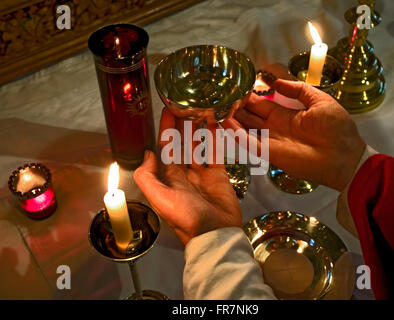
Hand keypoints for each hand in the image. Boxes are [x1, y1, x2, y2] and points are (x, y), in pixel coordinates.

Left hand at [134, 108, 241, 245]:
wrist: (215, 233)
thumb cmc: (185, 217)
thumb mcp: (159, 199)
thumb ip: (147, 177)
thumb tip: (147, 153)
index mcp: (169, 177)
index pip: (166, 147)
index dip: (166, 129)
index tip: (168, 110)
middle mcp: (185, 172)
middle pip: (182, 143)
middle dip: (182, 124)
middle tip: (186, 103)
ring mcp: (203, 173)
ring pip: (199, 145)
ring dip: (199, 128)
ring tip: (201, 109)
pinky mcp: (219, 175)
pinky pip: (215, 153)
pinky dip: (215, 138)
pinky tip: (215, 124)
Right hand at [223, 79, 365, 190]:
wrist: (344, 155)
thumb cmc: (337, 129)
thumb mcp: (320, 100)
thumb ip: (298, 90)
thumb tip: (277, 82)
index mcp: (287, 116)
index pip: (262, 105)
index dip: (249, 97)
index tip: (236, 88)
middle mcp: (276, 129)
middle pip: (250, 116)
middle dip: (237, 107)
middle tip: (222, 96)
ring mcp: (271, 141)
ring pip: (245, 129)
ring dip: (232, 119)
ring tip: (218, 107)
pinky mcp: (270, 153)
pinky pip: (249, 143)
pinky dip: (237, 134)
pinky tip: (226, 122)